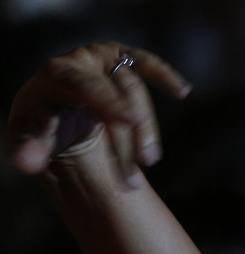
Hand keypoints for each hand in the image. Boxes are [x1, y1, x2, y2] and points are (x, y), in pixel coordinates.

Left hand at [7, 42, 190, 184]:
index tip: (129, 120)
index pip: (83, 84)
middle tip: (141, 168)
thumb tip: (28, 164)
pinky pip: (147, 64)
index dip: (107, 100)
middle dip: (130, 131)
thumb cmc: (41, 125)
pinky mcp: (124, 61)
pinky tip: (183, 92)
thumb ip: (27, 149)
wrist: (55, 110)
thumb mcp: (28, 139)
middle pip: (115, 91)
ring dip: (147, 129)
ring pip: (136, 90)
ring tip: (149, 163)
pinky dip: (165, 76)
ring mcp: (104, 59)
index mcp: (55, 75)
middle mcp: (80, 61)